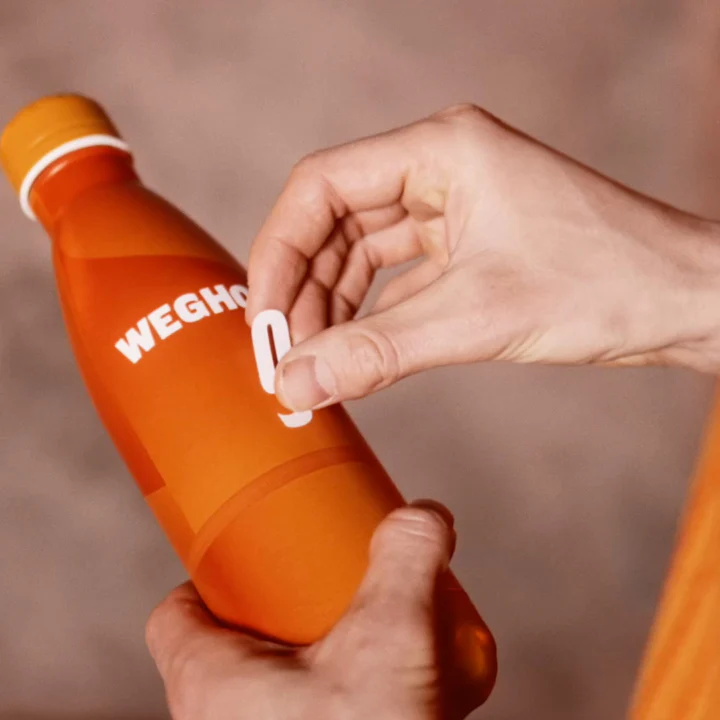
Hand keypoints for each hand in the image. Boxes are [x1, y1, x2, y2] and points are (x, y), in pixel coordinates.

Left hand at [146, 506, 482, 719]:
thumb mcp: (390, 641)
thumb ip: (406, 563)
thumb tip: (423, 516)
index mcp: (207, 682)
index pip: (174, 614)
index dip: (206, 579)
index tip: (249, 559)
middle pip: (222, 644)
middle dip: (272, 612)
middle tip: (318, 592)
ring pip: (256, 690)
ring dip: (300, 660)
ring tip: (351, 640)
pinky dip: (318, 702)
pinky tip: (366, 698)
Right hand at [247, 103, 719, 410]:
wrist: (684, 300)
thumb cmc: (605, 282)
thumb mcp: (475, 318)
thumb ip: (376, 351)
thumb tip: (297, 382)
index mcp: (441, 150)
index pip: (322, 186)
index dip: (278, 250)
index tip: (261, 316)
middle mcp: (441, 168)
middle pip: (336, 221)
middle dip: (303, 288)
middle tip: (283, 354)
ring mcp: (455, 207)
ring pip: (362, 252)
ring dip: (332, 306)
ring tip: (312, 363)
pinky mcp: (468, 245)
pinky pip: (396, 277)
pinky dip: (369, 314)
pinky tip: (351, 351)